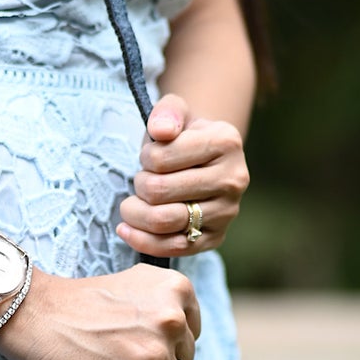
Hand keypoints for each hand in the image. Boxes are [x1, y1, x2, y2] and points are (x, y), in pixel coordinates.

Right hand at [0, 262, 200, 359]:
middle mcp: (172, 320)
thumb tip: (185, 335)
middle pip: (186, 357)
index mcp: (177, 289)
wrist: (36, 315)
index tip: (142, 337)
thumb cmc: (79, 301)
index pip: (192, 329)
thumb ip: (166, 303)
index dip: (170, 338)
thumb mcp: (135, 283)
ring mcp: (156, 355)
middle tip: (124, 353)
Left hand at [117, 93, 249, 258]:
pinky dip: (141, 240)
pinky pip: (172, 248)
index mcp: (227, 142)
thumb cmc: (183, 136)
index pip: (162, 158)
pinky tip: (125, 229)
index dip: (145, 157)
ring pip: (163, 221)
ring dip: (135, 213)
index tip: (149, 156)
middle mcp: (234, 179)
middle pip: (159, 191)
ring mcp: (227, 212)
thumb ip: (166, 112)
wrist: (204, 163)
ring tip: (130, 204)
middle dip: (139, 185)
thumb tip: (160, 131)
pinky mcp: (216, 238)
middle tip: (140, 181)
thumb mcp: (174, 113)